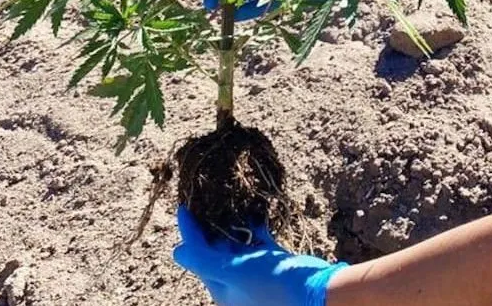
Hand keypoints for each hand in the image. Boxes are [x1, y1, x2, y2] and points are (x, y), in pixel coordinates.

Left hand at [174, 206, 346, 305]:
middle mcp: (236, 282)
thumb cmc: (272, 283)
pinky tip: (256, 210)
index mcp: (222, 288)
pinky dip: (255, 227)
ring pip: (237, 245)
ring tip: (228, 200)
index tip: (183, 206)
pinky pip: (258, 243)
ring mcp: (256, 273)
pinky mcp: (275, 263)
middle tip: (205, 198)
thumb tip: (176, 252)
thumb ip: (204, 261)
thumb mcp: (234, 270)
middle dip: (209, 226)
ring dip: (232, 224)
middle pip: (215, 250)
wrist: (316, 293)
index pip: (197, 257)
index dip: (189, 232)